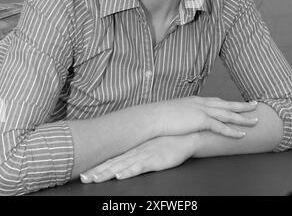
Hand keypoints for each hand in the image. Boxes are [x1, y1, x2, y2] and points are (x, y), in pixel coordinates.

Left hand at [80, 134, 195, 183]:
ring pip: (122, 166)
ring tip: (95, 179)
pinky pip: (139, 167)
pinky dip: (129, 171)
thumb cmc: (165, 144)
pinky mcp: (154, 160)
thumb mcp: (147, 148)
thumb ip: (134, 155)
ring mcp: (144, 155)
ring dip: (108, 172)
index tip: (83, 173)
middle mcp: (135, 152)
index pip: (111, 160)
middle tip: (83, 178)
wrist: (183, 138)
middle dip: (97, 171)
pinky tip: (120, 175)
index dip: (97, 167)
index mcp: (132, 150)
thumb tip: (121, 163)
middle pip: (112, 163)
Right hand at [152, 96, 257, 137]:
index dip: (228, 103)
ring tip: (256, 120)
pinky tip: (242, 135)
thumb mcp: (175, 112)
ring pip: (228, 114)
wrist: (154, 116)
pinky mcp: (201, 120)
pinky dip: (232, 131)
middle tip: (255, 105)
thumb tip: (183, 119)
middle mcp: (201, 103)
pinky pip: (221, 127)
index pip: (216, 101)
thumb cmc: (160, 116)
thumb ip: (183, 114)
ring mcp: (202, 110)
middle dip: (242, 105)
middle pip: (226, 104)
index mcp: (195, 100)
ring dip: (243, 117)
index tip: (237, 103)